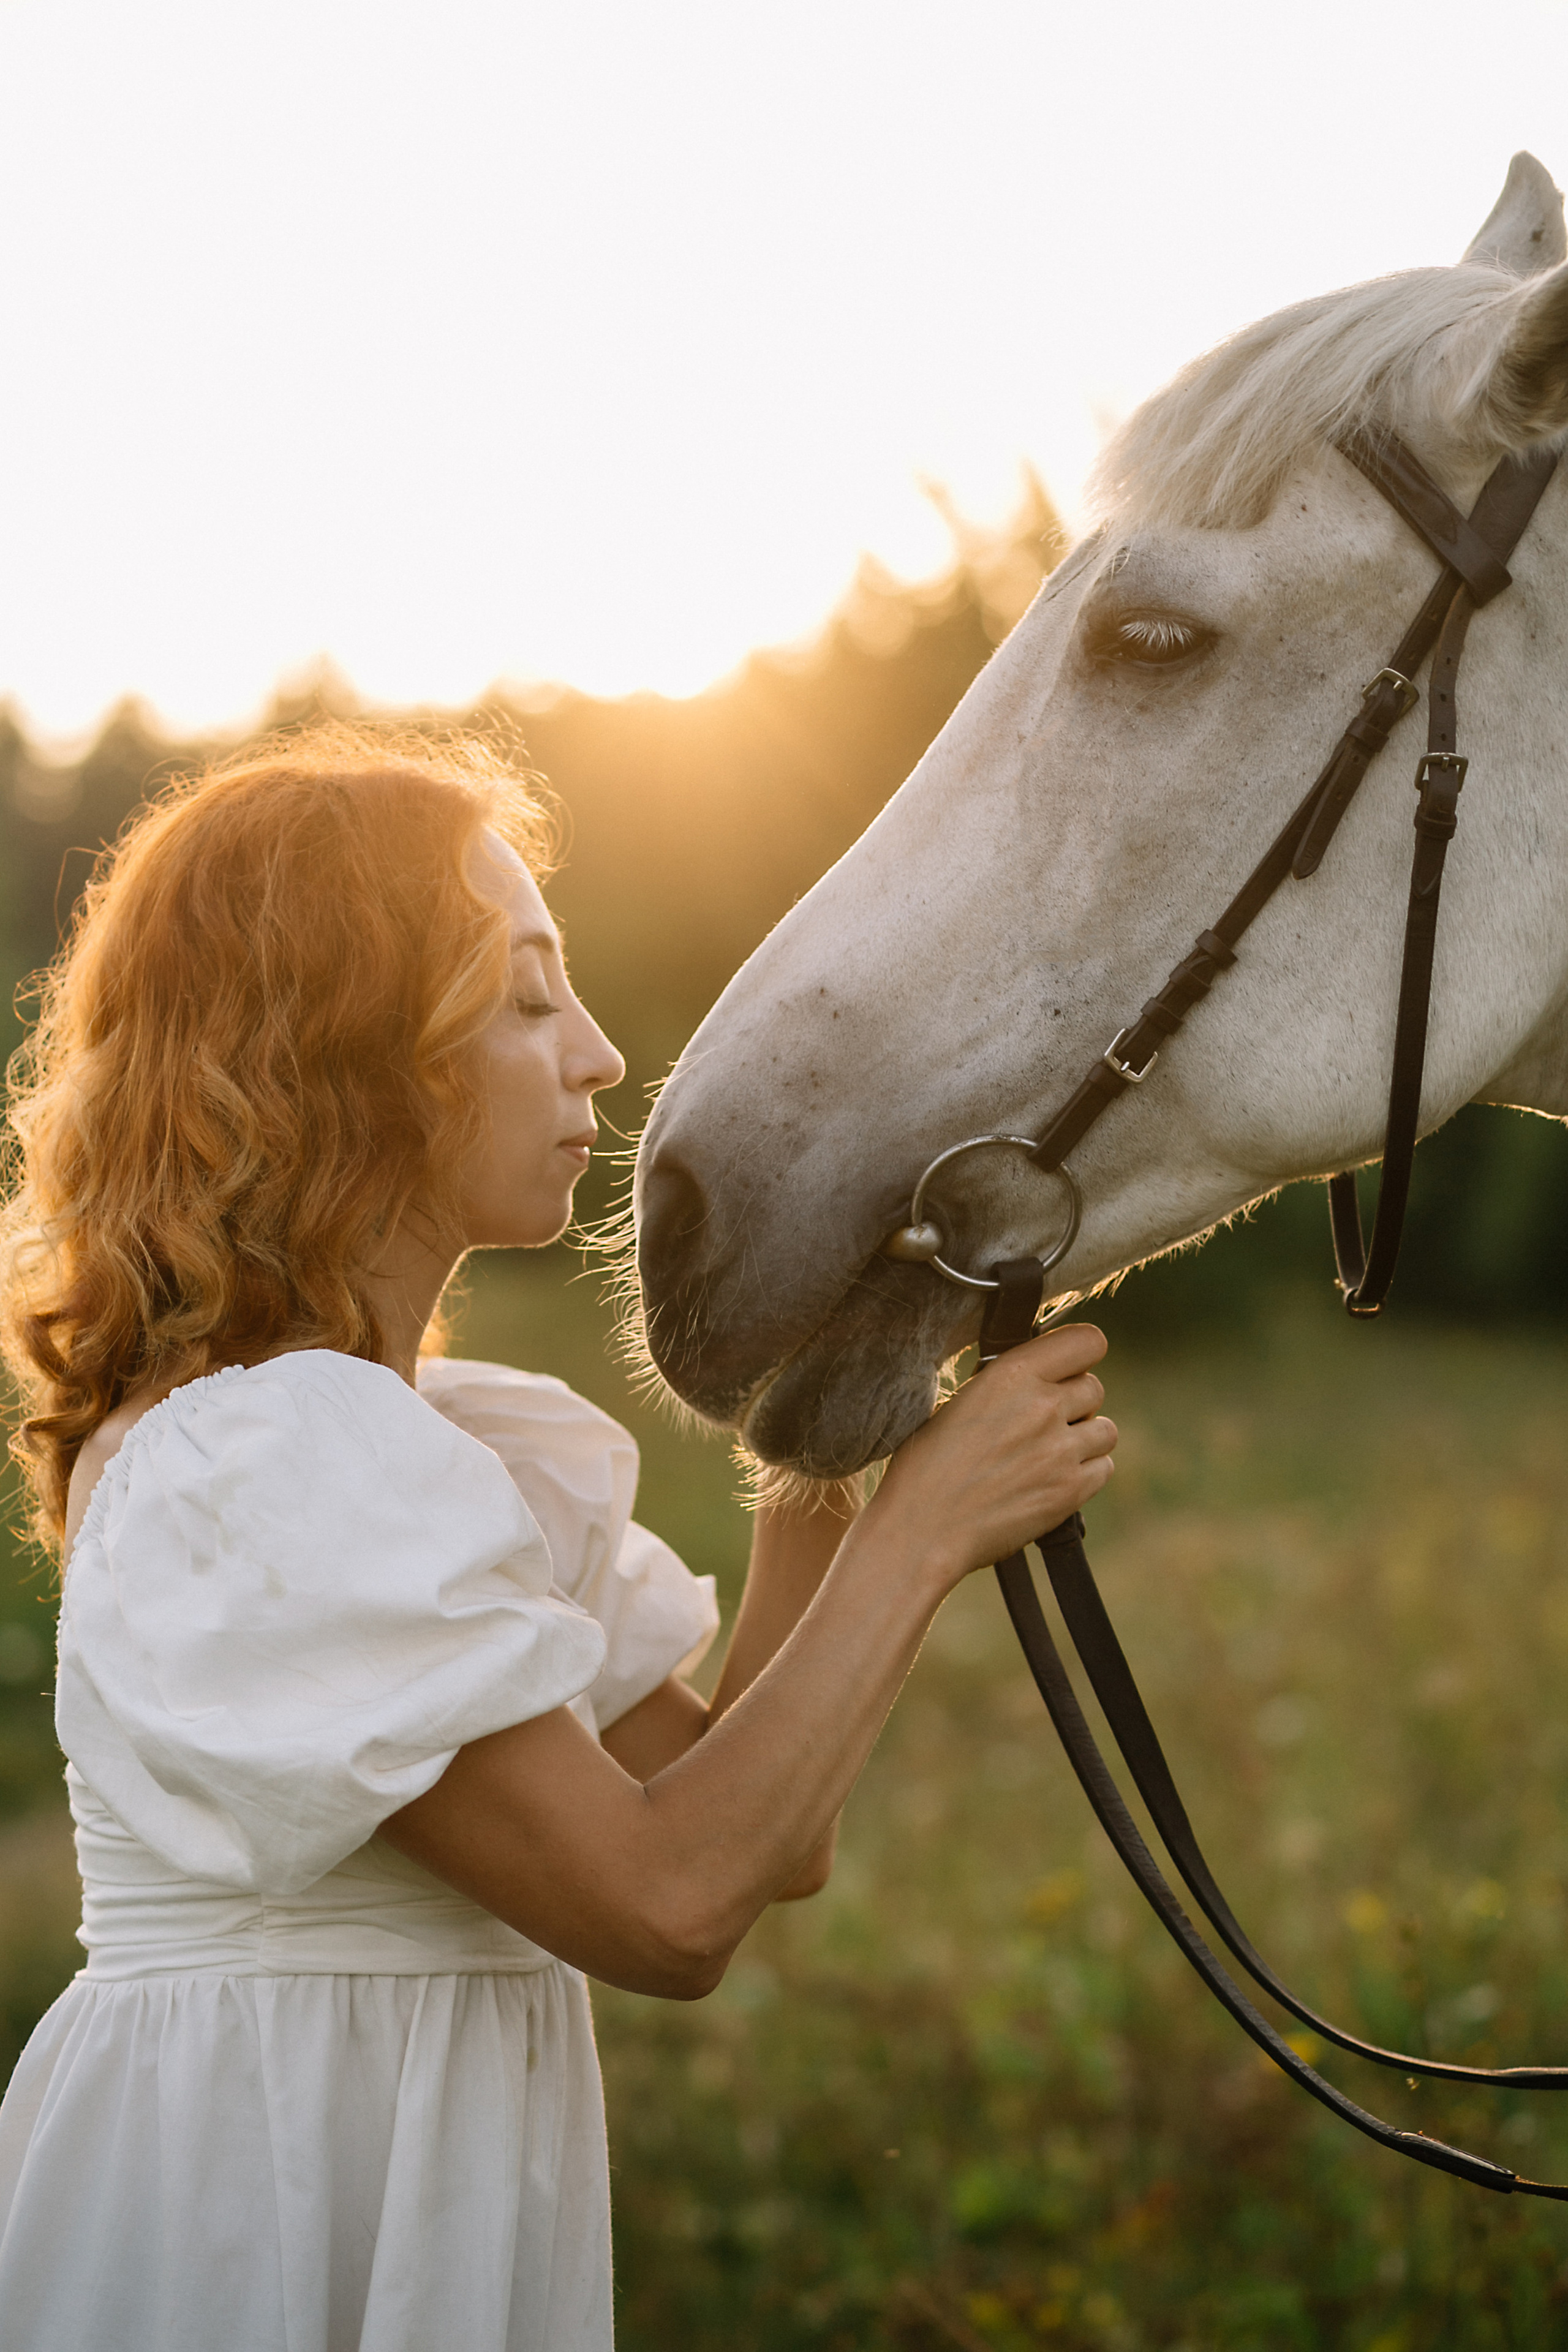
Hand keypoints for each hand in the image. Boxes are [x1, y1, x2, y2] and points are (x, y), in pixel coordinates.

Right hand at [864, 1324, 1115, 1591]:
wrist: (922, 1529)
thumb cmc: (927, 1465)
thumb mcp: (960, 1401)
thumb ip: (1008, 1384)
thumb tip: (1040, 1377)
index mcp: (1012, 1374)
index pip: (1087, 1342)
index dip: (1080, 1355)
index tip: (1066, 1370)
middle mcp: (1042, 1407)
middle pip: (1094, 1387)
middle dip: (1074, 1402)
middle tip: (1043, 1421)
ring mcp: (1060, 1451)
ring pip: (1106, 1430)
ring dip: (1084, 1438)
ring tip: (1050, 1452)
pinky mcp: (1069, 1491)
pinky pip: (1103, 1468)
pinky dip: (1086, 1472)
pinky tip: (1053, 1478)